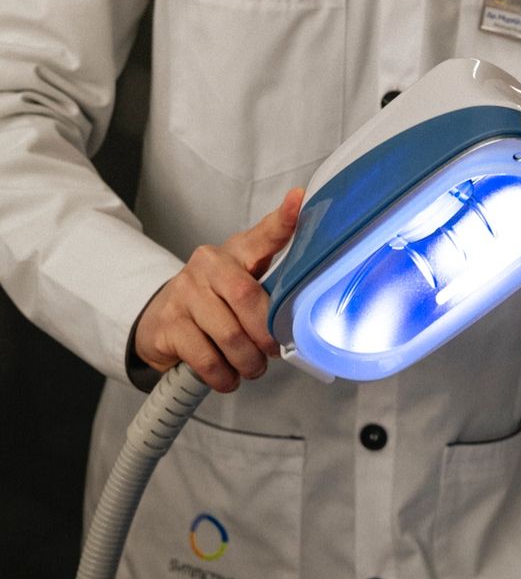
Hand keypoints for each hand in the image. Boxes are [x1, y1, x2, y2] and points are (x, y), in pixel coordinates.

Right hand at [135, 187, 304, 391]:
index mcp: (235, 254)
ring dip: (247, 362)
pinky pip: (208, 359)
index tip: (298, 201)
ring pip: (230, 336)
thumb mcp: (241, 289)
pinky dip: (224, 376)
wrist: (161, 324)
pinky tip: (226, 375)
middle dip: (265, 335)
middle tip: (270, 352)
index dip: (281, 221)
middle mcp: (208, 266)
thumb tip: (302, 319)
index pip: (261, 236)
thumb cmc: (214, 308)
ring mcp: (185, 294)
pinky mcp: (169, 325)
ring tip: (249, 367)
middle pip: (247, 298)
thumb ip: (270, 294)